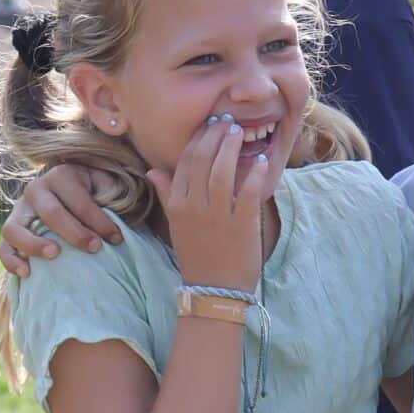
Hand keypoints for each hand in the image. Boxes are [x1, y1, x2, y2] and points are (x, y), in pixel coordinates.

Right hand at [0, 164, 124, 275]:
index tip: (117, 239)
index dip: (100, 222)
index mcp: (60, 175)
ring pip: (16, 228)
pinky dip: (11, 261)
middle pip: (51, 213)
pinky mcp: (10, 230)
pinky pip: (3, 247)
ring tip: (55, 255)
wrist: (69, 194)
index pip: (80, 201)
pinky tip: (27, 273)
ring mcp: (19, 211)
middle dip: (75, 233)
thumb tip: (119, 207)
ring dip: (34, 244)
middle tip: (95, 248)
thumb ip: (112, 191)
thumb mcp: (105, 184)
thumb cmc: (93, 193)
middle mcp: (35, 190)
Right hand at [151, 116, 273, 291]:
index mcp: (177, 204)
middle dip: (214, 135)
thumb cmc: (198, 256)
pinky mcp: (241, 225)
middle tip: (227, 122)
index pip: (184, 161)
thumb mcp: (176, 224)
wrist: (213, 290)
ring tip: (239, 132)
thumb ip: (167, 195)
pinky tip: (260, 160)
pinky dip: (254, 173)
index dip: (198, 138)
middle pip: (201, 160)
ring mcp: (217, 216)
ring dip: (230, 147)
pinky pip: (247, 192)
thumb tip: (152, 171)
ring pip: (221, 171)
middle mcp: (194, 207)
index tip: (209, 124)